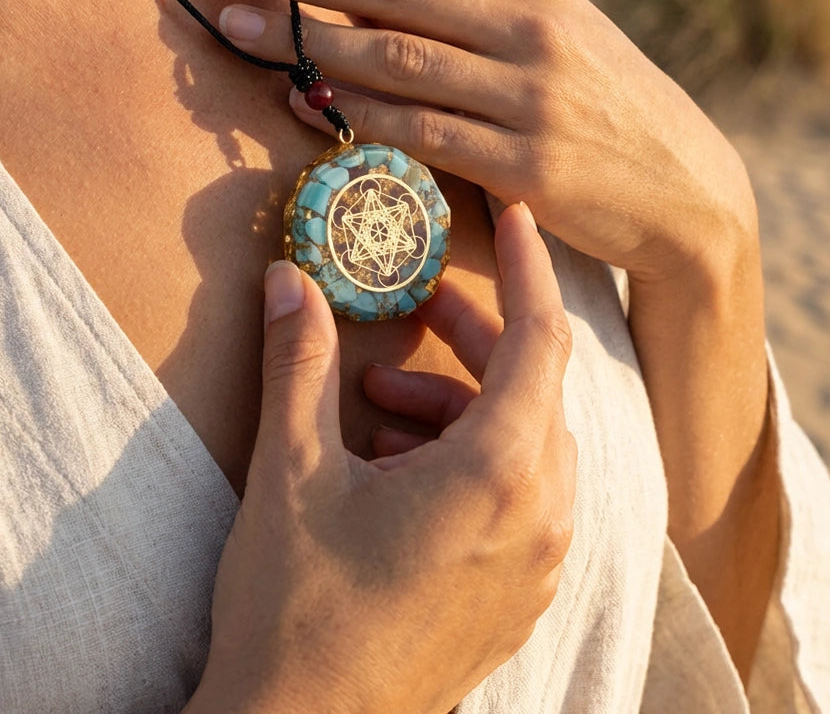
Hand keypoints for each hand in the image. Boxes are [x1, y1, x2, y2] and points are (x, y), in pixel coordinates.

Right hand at [186, 204, 575, 713]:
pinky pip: (522, 493)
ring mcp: (539, 563)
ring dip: (461, 404)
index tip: (516, 219)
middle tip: (412, 313)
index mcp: (498, 475)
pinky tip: (398, 468)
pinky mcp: (520, 595)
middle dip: (472, 338)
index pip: (538, 339)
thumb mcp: (291, 473)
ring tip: (379, 408)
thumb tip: (288, 280)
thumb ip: (296, 363)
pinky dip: (472, 456)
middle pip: (532, 387)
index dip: (526, 269)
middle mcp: (542, 517)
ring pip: (527, 441)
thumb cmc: (297, 609)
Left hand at [208, 0, 756, 284]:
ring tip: (241, 25)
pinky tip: (307, 104)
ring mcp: (530, 96)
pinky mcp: (527, 165)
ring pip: (399, 55)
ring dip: (308, 39)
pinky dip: (359, 116)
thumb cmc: (607, 110)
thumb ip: (480, 11)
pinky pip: (425, 132)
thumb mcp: (557, 37)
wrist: (686, 191)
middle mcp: (529, 29)